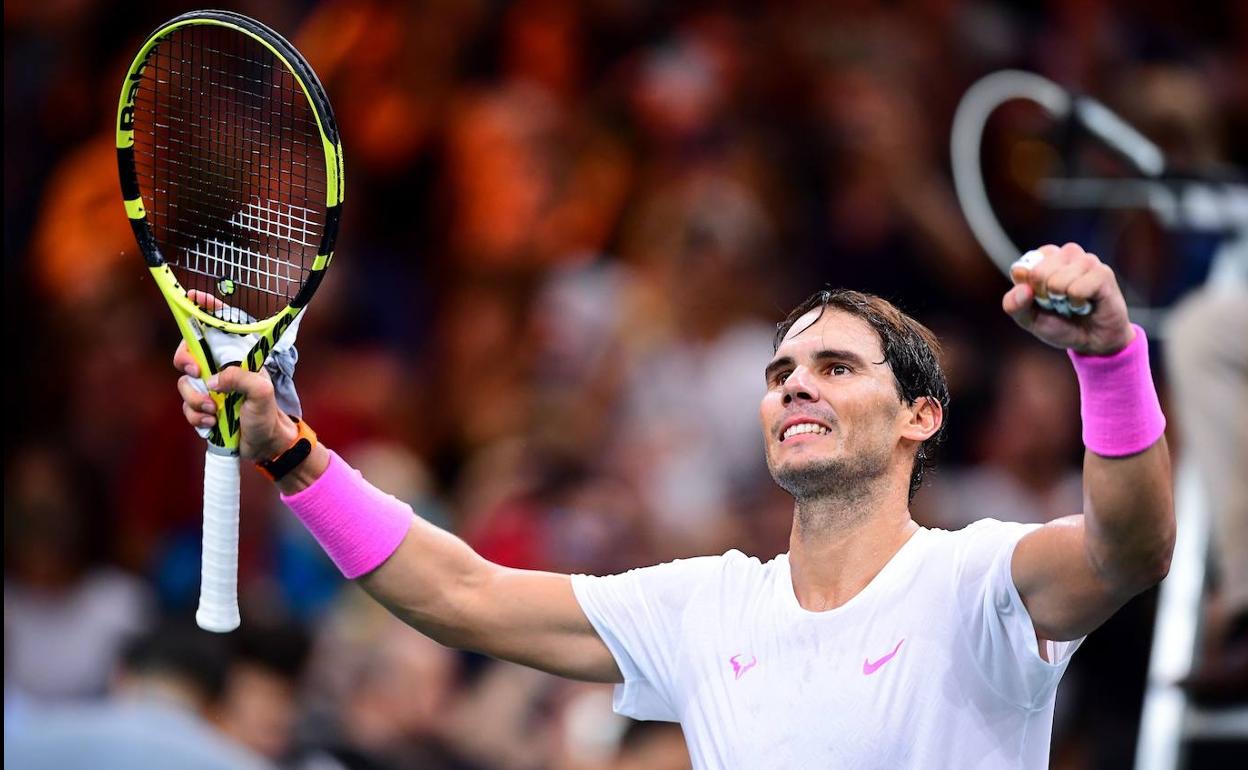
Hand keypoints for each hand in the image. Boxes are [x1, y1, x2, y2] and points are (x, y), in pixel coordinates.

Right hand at [174, 291, 297, 461]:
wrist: (265, 445)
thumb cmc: (268, 415)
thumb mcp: (262, 393)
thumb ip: (241, 379)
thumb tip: (212, 380)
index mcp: (237, 357)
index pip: (218, 327)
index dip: (204, 309)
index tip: (192, 297)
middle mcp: (221, 368)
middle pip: (188, 352)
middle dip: (186, 361)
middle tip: (197, 374)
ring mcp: (210, 388)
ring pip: (185, 384)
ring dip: (195, 400)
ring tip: (215, 412)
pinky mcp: (203, 407)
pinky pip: (187, 407)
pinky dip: (196, 417)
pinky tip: (212, 424)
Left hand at [1003, 243, 1134, 355]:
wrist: (1092, 341)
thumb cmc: (1059, 325)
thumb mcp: (1028, 319)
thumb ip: (1013, 304)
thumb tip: (1023, 288)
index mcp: (1044, 258)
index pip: (1021, 269)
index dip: (1028, 292)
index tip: (1040, 300)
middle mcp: (1065, 254)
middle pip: (1038, 273)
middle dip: (1045, 297)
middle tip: (1059, 303)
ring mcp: (1086, 260)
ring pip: (1058, 281)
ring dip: (1064, 302)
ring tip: (1074, 303)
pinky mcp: (1103, 273)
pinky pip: (1078, 289)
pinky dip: (1078, 303)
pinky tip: (1086, 304)